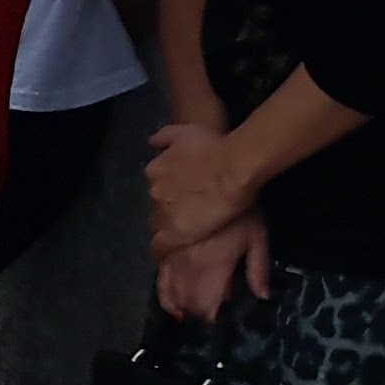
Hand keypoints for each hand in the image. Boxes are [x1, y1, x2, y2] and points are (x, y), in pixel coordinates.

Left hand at [146, 120, 257, 254]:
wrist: (233, 168)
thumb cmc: (216, 147)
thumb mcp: (187, 132)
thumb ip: (165, 136)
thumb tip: (151, 142)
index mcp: (155, 170)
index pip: (156, 190)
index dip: (167, 198)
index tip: (179, 203)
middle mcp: (155, 191)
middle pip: (157, 207)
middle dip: (169, 211)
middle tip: (188, 215)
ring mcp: (163, 212)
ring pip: (160, 225)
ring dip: (169, 228)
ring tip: (186, 233)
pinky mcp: (175, 231)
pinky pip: (162, 245)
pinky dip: (165, 249)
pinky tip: (172, 252)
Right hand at [157, 212, 271, 322]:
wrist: (217, 165)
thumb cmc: (243, 205)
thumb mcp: (258, 237)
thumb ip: (257, 269)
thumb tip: (262, 296)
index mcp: (208, 267)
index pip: (201, 303)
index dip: (205, 312)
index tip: (212, 315)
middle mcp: (181, 260)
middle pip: (177, 293)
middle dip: (185, 306)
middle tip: (192, 310)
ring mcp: (165, 240)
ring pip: (161, 276)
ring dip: (169, 291)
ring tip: (174, 299)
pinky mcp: (154, 221)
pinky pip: (154, 249)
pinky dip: (160, 260)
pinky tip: (165, 260)